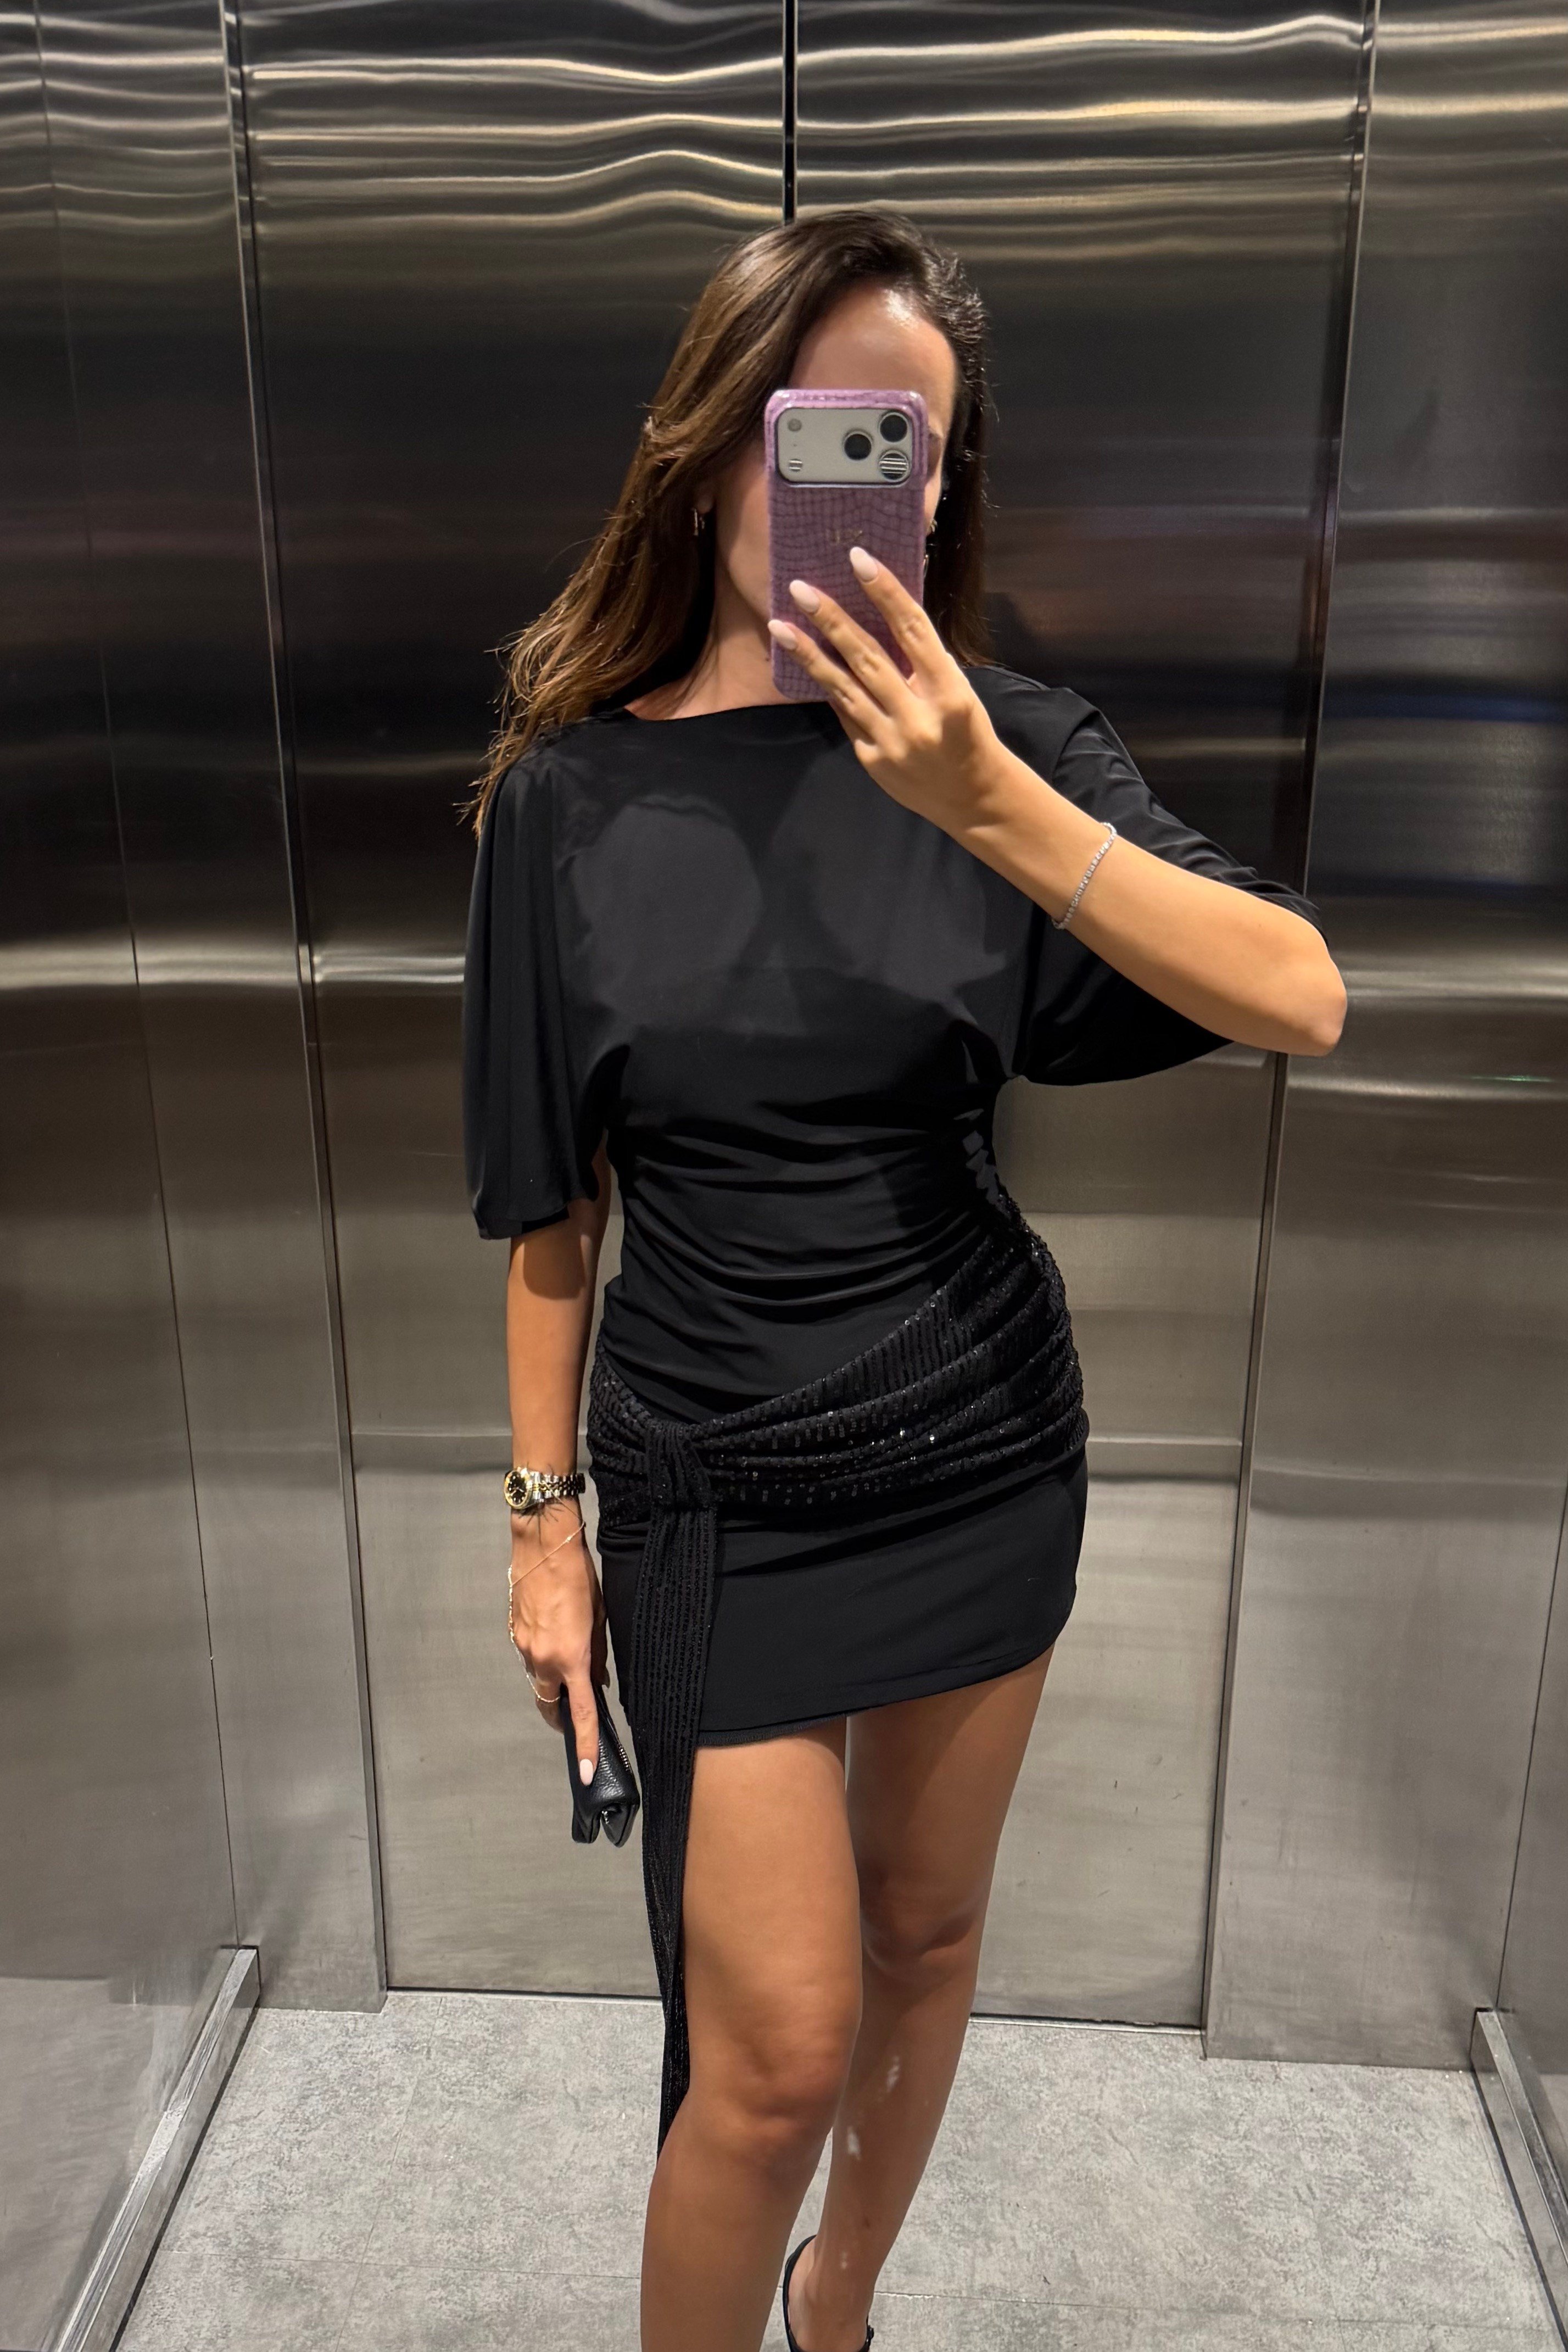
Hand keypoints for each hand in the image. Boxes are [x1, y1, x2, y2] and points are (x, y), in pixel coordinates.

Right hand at [509, 1503, 602, 1783]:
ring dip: (553, 1678)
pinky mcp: (513, 1633)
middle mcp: (542, 1658)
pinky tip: (553, 1633)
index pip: (581, 1713)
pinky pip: (529, 1657)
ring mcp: (523, 1647)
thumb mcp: (598, 1618)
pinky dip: (542, 1657)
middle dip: (561, 1714)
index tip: (586, 1772)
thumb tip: (596, 1680)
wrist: (542, 1544)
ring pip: (538, 1679)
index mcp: (570, 1657)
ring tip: (569, 1653)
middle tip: (575, 1712)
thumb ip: (596, 1655)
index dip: (585, 1745)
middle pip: (550, 1703)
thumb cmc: (578, 1576)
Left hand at [767, 549, 1006, 830]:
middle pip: (867, 657)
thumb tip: (883, 615)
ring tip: (779, 627)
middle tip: (799, 589)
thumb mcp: (958, 691)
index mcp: (949, 691)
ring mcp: (890, 740)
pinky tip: (806, 664)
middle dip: (831, 619)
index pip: (912, 630)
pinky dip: (828, 688)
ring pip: (843, 687)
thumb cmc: (967, 732)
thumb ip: (924, 661)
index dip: (885, 591)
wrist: (972, 797)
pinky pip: (845, 716)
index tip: (858, 559)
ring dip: (809, 654)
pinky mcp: (871, 759)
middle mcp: (917, 715)